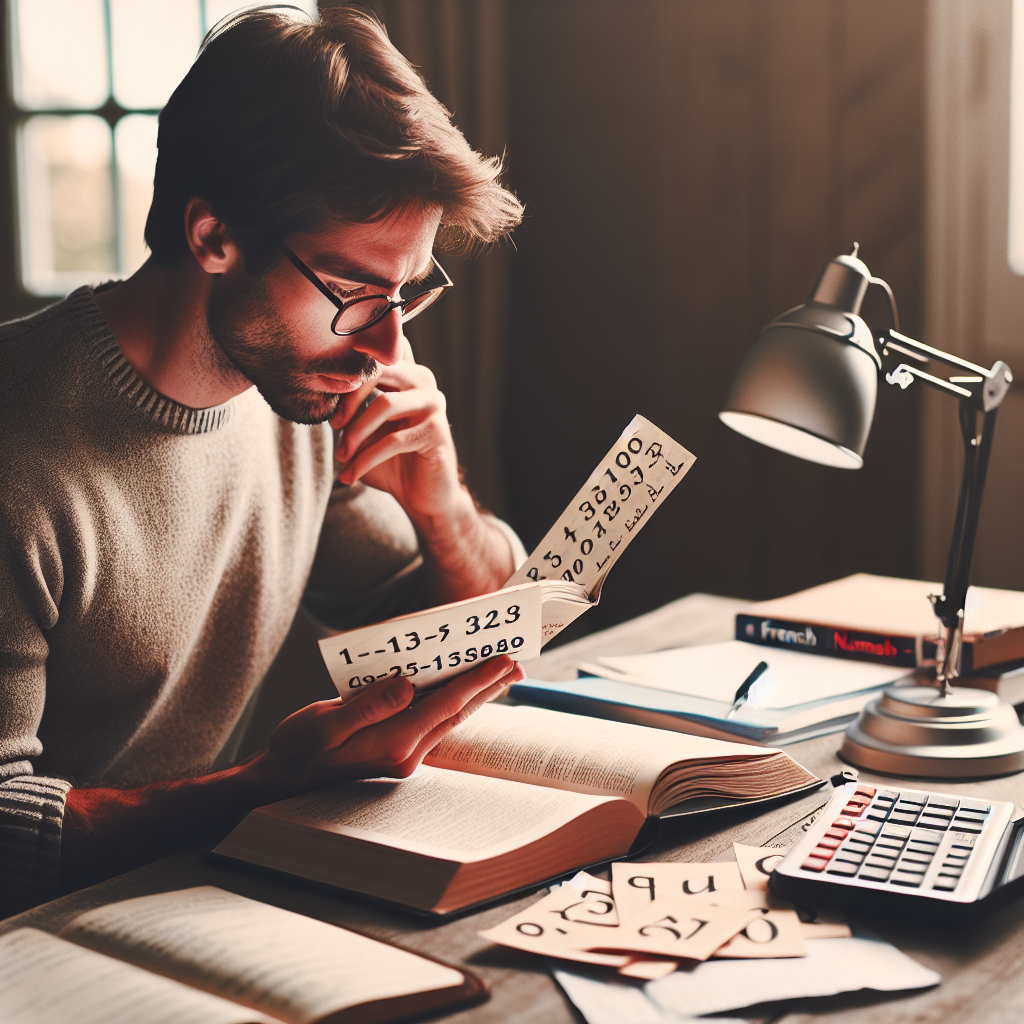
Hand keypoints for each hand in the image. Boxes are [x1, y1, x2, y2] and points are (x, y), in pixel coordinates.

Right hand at [260, 655, 524, 792]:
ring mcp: (403, 757)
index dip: (476, 680)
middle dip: (488, 687)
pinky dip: (452, 704)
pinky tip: (459, 693)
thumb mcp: (325, 723)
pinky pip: (433, 724)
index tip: (503, 660)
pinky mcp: (396, 755)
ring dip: (476, 696)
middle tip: (516, 664)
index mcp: (392, 743)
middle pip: (457, 713)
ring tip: (500, 675)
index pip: (445, 705)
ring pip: (449, 719)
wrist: (280, 783)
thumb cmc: (298, 750)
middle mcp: (405, 754)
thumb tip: (406, 684)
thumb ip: (368, 705)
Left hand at [331, 338, 465, 523]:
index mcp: (406, 374)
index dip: (352, 361)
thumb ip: (351, 408)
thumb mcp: (366, 430)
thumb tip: (319, 391)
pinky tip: (350, 475)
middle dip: (350, 398)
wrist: (422, 497)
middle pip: (380, 370)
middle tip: (333, 425)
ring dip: (356, 433)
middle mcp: (424, 382)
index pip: (379, 351)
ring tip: (342, 457)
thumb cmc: (391, 461)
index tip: (324, 385)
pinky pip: (392, 441)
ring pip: (385, 404)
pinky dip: (365, 460)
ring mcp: (433, 405)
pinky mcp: (436, 433)